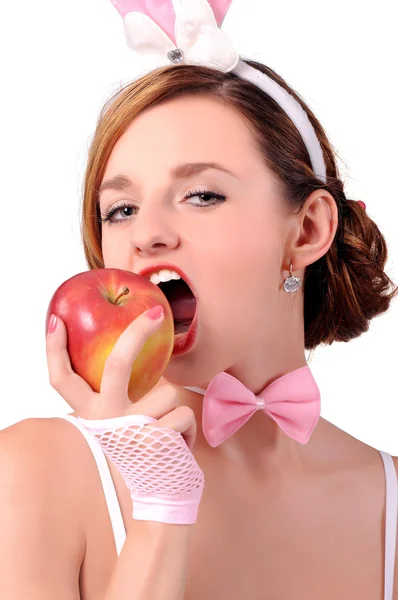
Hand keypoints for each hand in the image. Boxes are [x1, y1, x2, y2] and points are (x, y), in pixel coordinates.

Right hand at [46, 307, 203, 523]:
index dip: (54, 348)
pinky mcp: (157, 439)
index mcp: (92, 414)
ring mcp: (131, 429)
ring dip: (177, 413)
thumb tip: (134, 353)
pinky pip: (186, 415)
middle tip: (154, 313)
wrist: (159, 499)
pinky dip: (190, 432)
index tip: (57, 320)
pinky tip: (178, 450)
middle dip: (136, 332)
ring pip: (170, 392)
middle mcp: (106, 420)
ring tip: (168, 436)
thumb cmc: (143, 454)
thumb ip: (122, 398)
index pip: (62, 378)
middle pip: (115, 363)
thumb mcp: (123, 425)